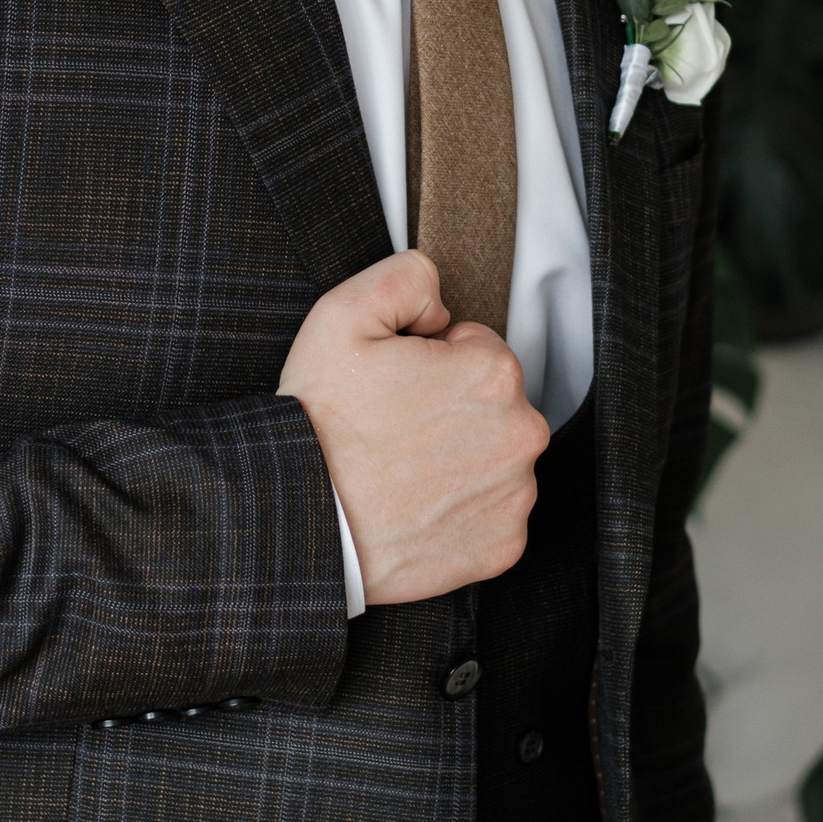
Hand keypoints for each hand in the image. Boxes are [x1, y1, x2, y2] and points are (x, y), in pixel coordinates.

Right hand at [277, 250, 547, 603]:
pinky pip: (491, 516)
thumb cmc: (319, 426)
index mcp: (493, 373)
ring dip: (458, 460)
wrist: (302, 520)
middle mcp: (520, 434)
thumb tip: (440, 305)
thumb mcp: (342, 314)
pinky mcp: (502, 545)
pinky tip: (416, 507)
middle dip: (450, 409)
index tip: (394, 387)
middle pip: (492, 404)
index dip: (430, 362)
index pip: (477, 348)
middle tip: (392, 429)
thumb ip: (408, 276)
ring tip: (400, 471)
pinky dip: (460, 513)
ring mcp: (514, 496)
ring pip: (493, 459)